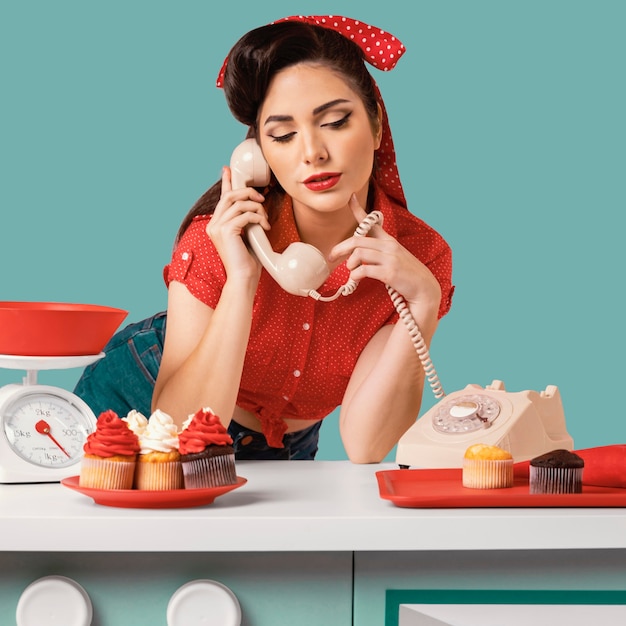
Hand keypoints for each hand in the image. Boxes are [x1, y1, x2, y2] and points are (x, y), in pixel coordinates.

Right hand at [206, 166, 270, 281]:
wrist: (243, 278)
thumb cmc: (248, 261)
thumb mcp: (246, 236)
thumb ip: (245, 221)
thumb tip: (255, 206)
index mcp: (216, 225)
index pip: (221, 199)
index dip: (226, 182)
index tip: (228, 170)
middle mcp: (213, 224)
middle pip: (229, 196)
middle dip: (248, 192)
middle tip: (261, 199)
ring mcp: (217, 227)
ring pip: (238, 203)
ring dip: (256, 208)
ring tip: (265, 219)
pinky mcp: (226, 231)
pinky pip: (245, 215)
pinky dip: (257, 217)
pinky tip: (264, 226)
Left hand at [329, 195, 440, 312]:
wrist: (424, 288)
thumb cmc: (405, 274)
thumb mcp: (394, 257)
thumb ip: (378, 252)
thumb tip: (356, 255)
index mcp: (388, 240)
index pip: (371, 222)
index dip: (358, 209)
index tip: (350, 197)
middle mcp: (389, 246)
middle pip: (357, 240)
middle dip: (340, 248)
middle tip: (331, 256)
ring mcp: (390, 259)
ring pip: (359, 254)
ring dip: (349, 263)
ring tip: (350, 270)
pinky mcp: (390, 272)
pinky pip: (364, 270)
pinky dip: (355, 275)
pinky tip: (355, 280)